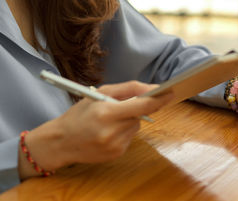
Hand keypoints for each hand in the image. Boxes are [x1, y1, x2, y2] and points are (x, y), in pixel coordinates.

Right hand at [19, 81, 173, 178]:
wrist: (61, 142)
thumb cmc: (80, 114)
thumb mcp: (99, 94)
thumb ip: (128, 89)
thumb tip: (152, 88)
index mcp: (106, 113)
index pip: (142, 105)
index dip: (159, 99)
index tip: (171, 92)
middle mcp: (112, 131)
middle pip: (140, 115)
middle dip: (136, 108)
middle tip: (120, 107)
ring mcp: (115, 145)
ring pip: (136, 126)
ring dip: (129, 120)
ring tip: (108, 122)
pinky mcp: (117, 154)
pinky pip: (130, 137)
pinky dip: (124, 132)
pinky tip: (108, 132)